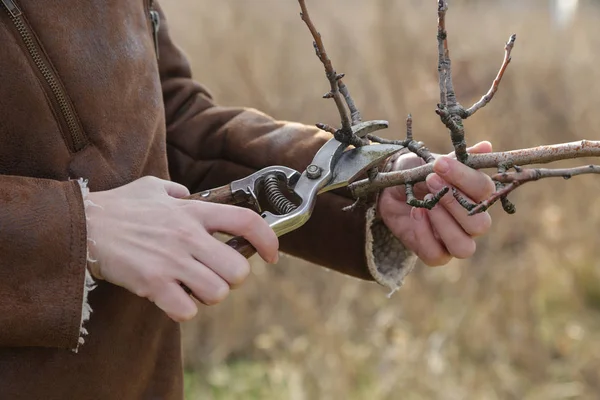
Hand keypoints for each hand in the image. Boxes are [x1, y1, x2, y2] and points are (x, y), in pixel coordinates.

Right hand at [85, 176, 278, 321]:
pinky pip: (187, 310)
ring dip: (208, 295)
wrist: (84, 225)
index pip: (246, 222)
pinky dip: (183, 310)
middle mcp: (188, 236)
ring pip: (218, 293)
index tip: (272, 256)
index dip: (268, 240)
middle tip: (217, 275)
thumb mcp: (152, 187)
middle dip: (233, 278)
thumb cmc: (119, 207)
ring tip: (191, 286)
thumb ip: (177, 190)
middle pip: (239, 270)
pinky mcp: (153, 284)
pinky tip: (172, 298)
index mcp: (193, 211)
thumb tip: (189, 193)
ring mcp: (171, 261)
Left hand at [378, 141, 494, 265]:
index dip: (465, 178)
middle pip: (480, 225)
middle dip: (454, 202)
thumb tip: (486, 147)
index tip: (440, 164)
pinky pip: (436, 255)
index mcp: (478, 197)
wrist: (389, 189)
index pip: (485, 192)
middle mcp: (472, 222)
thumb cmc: (418, 174)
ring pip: (463, 247)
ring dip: (443, 223)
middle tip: (431, 181)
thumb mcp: (434, 162)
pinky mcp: (434, 253)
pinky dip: (424, 234)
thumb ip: (460, 158)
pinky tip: (415, 213)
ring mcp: (454, 241)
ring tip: (426, 201)